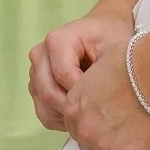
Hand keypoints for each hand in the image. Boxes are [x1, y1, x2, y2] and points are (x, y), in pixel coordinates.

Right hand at [28, 4, 134, 130]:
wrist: (102, 30)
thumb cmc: (109, 38)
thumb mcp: (114, 50)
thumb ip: (104, 73)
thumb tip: (99, 105)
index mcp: (56, 40)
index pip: (63, 76)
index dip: (83, 93)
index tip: (105, 101)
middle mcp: (40, 54)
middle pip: (49, 92)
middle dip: (74, 108)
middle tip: (99, 114)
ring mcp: (35, 71)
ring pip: (44, 106)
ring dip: (68, 116)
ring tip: (93, 112)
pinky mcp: (36, 86)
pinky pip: (44, 113)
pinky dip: (63, 119)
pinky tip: (83, 112)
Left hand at [63, 29, 149, 149]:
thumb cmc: (135, 61)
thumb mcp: (99, 67)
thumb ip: (90, 87)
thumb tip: (97, 94)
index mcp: (73, 106)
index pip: (75, 128)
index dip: (93, 125)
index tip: (108, 121)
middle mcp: (83, 128)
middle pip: (87, 146)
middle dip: (103, 140)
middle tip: (124, 128)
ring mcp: (103, 145)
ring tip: (134, 137)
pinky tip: (142, 146)